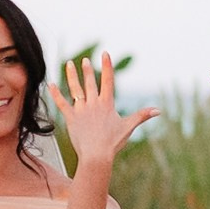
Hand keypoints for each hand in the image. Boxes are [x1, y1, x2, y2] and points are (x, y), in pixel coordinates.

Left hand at [49, 52, 158, 170]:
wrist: (97, 155)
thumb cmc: (113, 143)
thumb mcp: (128, 127)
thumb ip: (142, 116)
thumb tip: (158, 110)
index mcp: (107, 104)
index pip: (108, 80)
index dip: (107, 66)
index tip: (105, 53)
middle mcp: (93, 103)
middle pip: (90, 82)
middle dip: (87, 69)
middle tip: (85, 60)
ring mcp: (81, 110)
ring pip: (75, 89)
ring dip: (71, 75)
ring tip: (69, 64)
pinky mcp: (71, 118)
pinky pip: (62, 103)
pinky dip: (56, 93)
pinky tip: (51, 84)